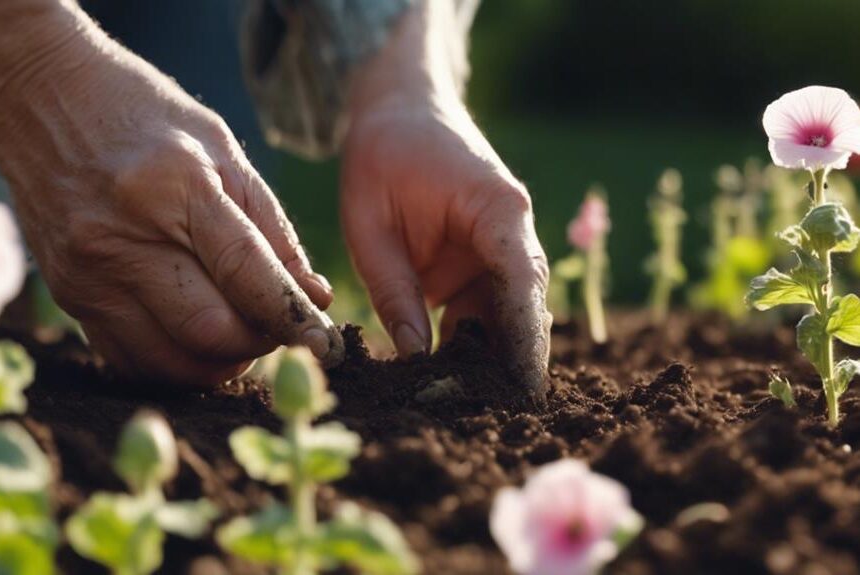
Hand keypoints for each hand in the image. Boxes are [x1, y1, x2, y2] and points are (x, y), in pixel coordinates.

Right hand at [0, 7, 342, 383]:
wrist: (41, 100)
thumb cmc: (147, 118)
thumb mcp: (223, 150)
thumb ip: (272, 228)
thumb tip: (314, 299)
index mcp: (176, 188)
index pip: (247, 276)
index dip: (295, 319)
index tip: (325, 343)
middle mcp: (125, 238)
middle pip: (211, 332)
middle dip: (260, 343)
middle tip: (275, 326)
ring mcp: (89, 274)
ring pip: (172, 361)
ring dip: (221, 361)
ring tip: (237, 331)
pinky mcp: (67, 297)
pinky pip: (132, 361)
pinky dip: (176, 363)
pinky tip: (193, 335)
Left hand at [342, 95, 550, 390]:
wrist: (399, 111)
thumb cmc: (382, 154)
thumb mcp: (370, 223)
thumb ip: (394, 291)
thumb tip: (416, 358)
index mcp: (497, 209)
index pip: (521, 283)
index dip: (525, 339)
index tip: (525, 387)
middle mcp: (511, 231)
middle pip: (523, 308)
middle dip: (513, 362)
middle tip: (499, 420)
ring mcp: (500, 247)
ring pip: (506, 316)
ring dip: (490, 358)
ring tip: (468, 410)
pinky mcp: (481, 262)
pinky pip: (483, 310)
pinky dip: (469, 343)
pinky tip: (448, 378)